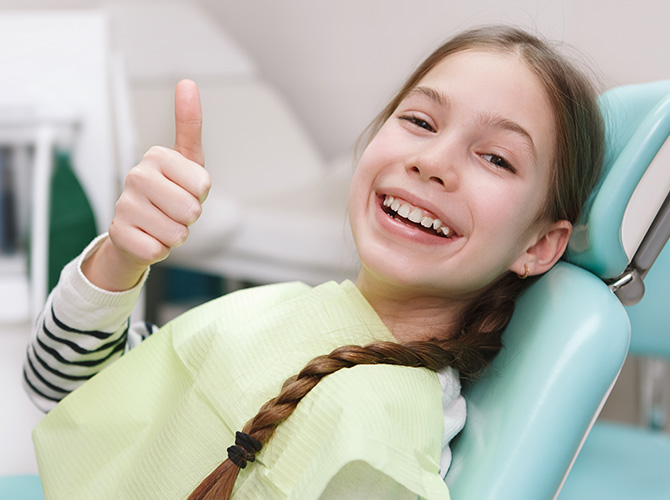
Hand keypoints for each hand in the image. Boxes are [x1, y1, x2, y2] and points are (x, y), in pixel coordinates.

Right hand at [83, 80, 210, 290]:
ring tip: (162, 223)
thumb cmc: (169, 191)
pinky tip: (148, 237)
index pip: (202, 185)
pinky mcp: (118, 233)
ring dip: (176, 234)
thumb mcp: (187, 160)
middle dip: (190, 217)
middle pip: (191, 210)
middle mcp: (136, 176)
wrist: (138, 228)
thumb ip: (189, 124)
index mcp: (156, 156)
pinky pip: (159, 250)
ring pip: (177, 233)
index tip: (186, 188)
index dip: (201, 194)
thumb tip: (187, 82)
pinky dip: (160, 250)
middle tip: (174, 210)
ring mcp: (124, 205)